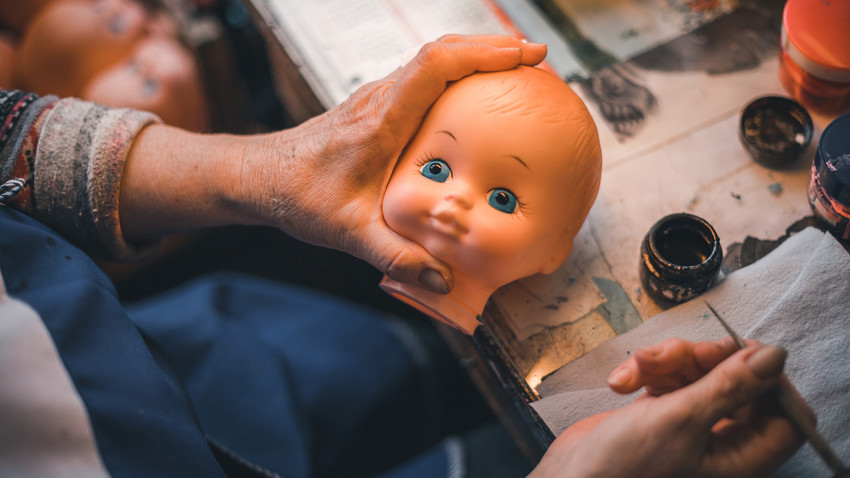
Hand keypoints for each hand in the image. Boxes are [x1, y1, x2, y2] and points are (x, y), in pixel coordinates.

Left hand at [242, 35, 546, 292]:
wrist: (260, 177)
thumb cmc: (299, 197)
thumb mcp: (349, 234)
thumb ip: (397, 258)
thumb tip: (444, 281)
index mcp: (380, 122)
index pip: (435, 67)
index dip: (484, 54)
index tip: (525, 54)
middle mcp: (380, 100)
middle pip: (441, 51)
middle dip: (492, 47)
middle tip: (536, 57)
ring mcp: (377, 98)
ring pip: (431, 60)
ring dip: (474, 55)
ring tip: (516, 68)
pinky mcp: (375, 107)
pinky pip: (422, 77)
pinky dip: (455, 73)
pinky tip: (472, 94)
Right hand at [529, 341, 810, 477]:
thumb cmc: (625, 467)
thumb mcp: (681, 420)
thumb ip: (731, 385)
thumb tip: (776, 355)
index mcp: (741, 458)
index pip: (785, 415)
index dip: (772, 381)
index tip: (744, 354)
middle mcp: (720, 440)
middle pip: (738, 382)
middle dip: (707, 359)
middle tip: (686, 352)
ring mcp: (689, 423)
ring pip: (698, 371)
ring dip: (667, 360)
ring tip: (638, 365)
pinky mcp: (659, 410)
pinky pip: (667, 376)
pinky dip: (645, 371)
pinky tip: (621, 383)